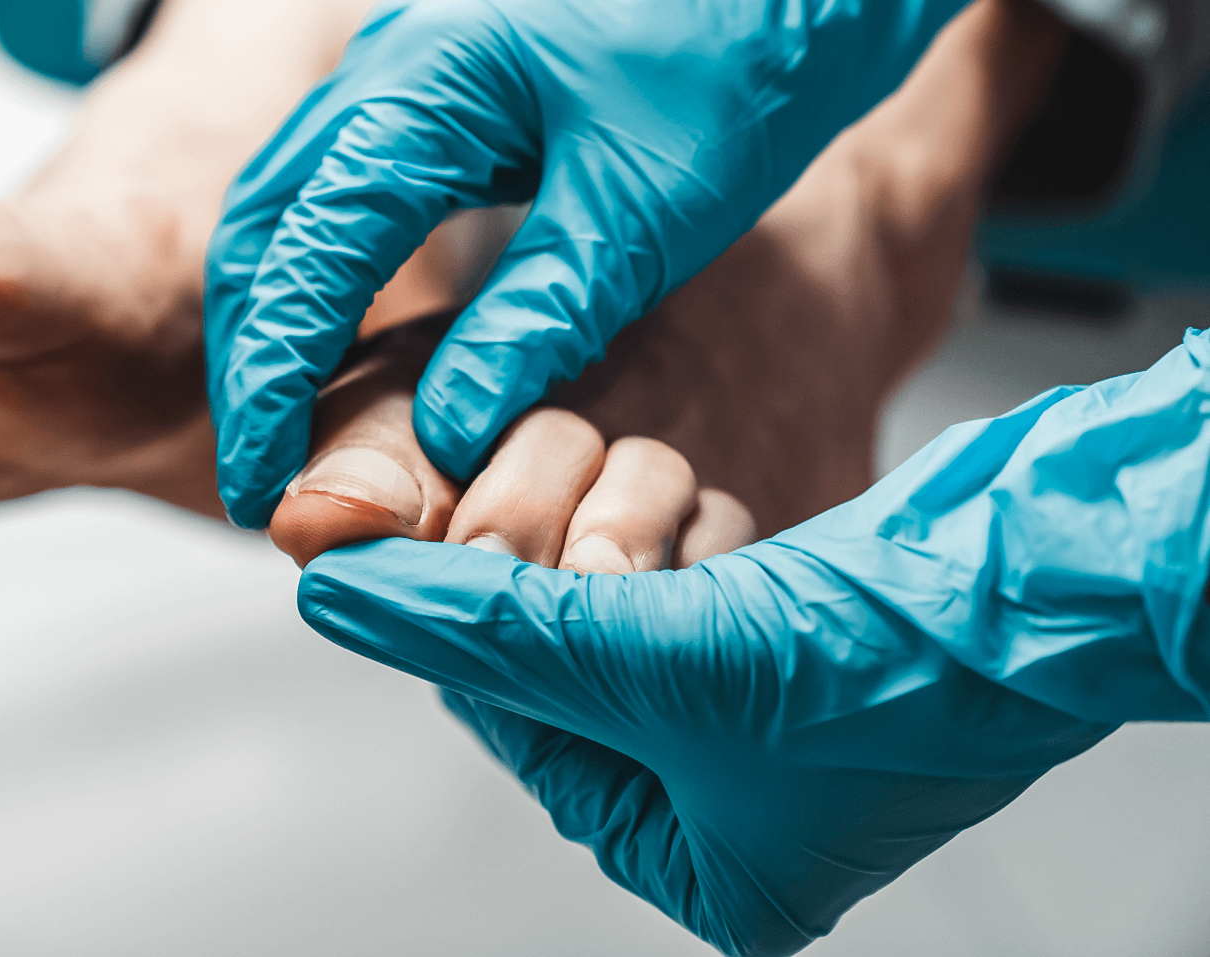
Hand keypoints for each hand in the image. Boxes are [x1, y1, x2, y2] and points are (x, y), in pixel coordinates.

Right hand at [205, 0, 1046, 526]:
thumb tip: (447, 434)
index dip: (272, 376)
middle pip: (267, 225)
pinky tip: (346, 348)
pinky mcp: (442, 94)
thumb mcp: (641, 212)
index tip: (261, 478)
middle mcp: (392, 63)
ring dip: (281, 320)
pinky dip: (328, 279)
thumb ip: (535, 321)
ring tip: (287, 429)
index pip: (308, 248)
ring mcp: (409, 69)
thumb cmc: (740, 60)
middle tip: (260, 474)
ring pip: (294, 208)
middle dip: (252, 356)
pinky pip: (346, 192)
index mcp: (428, 80)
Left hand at [296, 330, 1209, 954]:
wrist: (1047, 577)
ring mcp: (774, 718)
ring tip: (672, 534)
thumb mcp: (656, 658)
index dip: (481, 649)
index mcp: (713, 871)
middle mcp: (742, 806)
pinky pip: (695, 574)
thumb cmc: (896, 665)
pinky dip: (689, 535)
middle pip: (577, 677)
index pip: (531, 744)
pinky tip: (716, 523)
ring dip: (633, 548)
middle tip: (555, 533)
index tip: (433, 568)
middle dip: (569, 592)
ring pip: (630, 610)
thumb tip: (349, 595)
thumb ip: (488, 625)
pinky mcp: (803, 633)